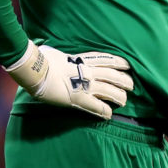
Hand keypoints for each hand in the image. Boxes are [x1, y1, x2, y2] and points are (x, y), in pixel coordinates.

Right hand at [5, 42, 133, 119]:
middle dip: (123, 79)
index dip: (118, 62)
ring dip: (118, 95)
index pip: (105, 59)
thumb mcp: (56, 53)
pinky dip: (103, 110)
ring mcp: (84, 85)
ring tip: (125, 100)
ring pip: (107, 90)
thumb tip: (51, 53)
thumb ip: (61, 56)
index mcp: (82, 60)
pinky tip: (109, 114)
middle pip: (111, 74)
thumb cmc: (42, 59)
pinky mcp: (78, 98)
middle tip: (131, 84)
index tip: (127, 64)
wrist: (36, 70)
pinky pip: (95, 105)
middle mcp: (87, 71)